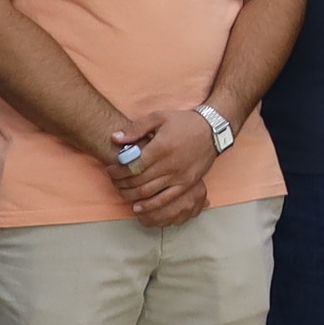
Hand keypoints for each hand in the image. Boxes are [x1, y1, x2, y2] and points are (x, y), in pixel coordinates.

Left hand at [112, 108, 221, 224]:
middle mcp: (169, 164)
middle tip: (113, 180)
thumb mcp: (159, 117)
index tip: (110, 169)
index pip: (132, 165)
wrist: (213, 130)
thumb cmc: (184, 122)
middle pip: (137, 180)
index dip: (117, 170)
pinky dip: (150, 205)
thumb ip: (136, 128)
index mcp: (161, 147)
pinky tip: (138, 207)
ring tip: (122, 190)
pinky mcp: (187, 184)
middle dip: (120, 182)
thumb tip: (116, 139)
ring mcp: (179, 176)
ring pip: (148, 192)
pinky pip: (165, 199)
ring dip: (131, 194)